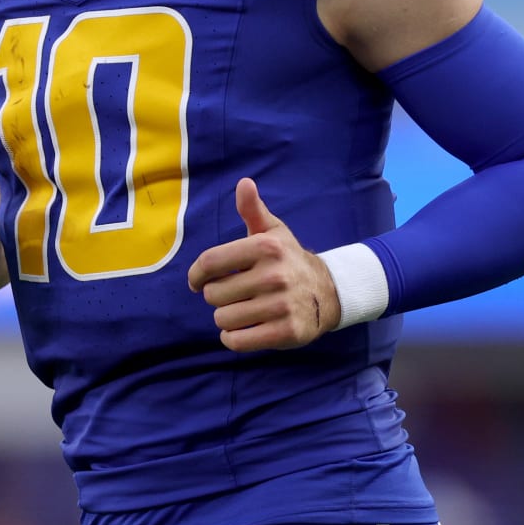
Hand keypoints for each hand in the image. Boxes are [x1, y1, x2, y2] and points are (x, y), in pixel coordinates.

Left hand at [188, 178, 340, 351]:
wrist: (328, 292)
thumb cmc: (288, 260)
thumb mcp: (273, 232)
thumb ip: (253, 209)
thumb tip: (244, 183)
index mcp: (265, 248)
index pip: (210, 262)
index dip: (196, 274)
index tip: (197, 281)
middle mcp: (274, 276)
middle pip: (213, 294)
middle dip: (217, 296)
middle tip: (234, 294)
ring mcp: (281, 306)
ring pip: (223, 319)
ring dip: (226, 318)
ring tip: (242, 310)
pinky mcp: (286, 332)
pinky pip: (237, 341)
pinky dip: (233, 338)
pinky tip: (243, 330)